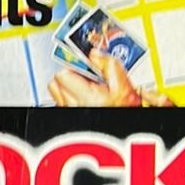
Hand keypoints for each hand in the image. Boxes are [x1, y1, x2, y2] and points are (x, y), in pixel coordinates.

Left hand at [48, 50, 174, 107]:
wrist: (128, 130)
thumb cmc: (127, 112)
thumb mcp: (124, 86)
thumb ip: (109, 65)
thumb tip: (95, 54)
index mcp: (88, 98)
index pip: (62, 74)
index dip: (74, 67)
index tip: (84, 69)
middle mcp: (75, 108)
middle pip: (56, 83)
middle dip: (69, 77)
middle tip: (84, 79)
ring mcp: (69, 114)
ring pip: (56, 94)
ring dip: (66, 88)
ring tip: (83, 90)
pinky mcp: (68, 118)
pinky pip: (60, 104)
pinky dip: (68, 100)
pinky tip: (82, 101)